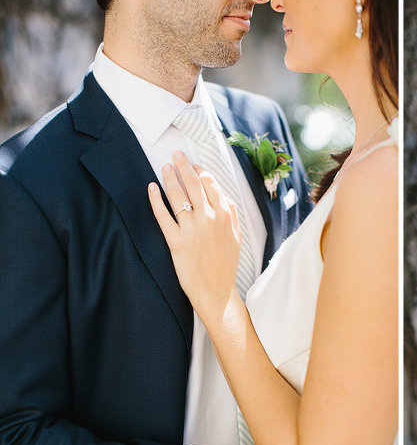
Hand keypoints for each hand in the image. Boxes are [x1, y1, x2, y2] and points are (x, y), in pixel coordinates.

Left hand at [147, 151, 240, 318]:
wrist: (216, 290)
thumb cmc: (226, 264)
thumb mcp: (237, 236)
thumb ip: (232, 214)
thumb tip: (223, 195)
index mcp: (226, 216)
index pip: (212, 185)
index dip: (201, 171)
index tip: (193, 164)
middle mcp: (210, 219)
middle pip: (194, 185)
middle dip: (184, 166)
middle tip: (176, 154)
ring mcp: (192, 229)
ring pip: (178, 196)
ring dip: (170, 178)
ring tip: (164, 167)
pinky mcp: (176, 241)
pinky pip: (163, 216)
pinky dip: (155, 200)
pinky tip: (151, 188)